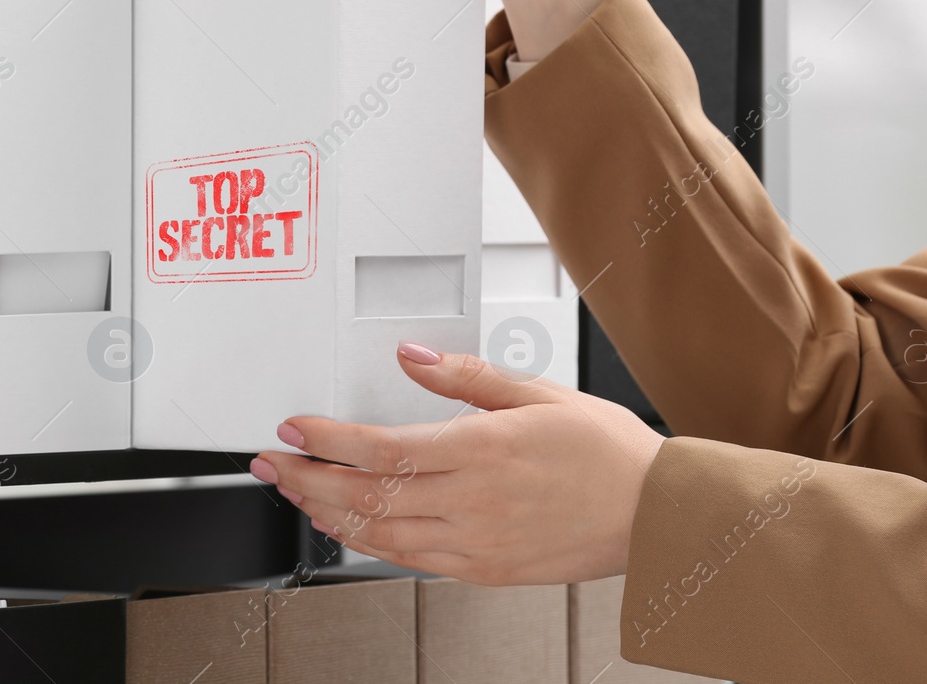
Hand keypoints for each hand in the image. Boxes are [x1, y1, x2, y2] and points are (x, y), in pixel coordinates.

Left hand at [250, 342, 665, 584]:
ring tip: (297, 494)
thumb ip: (465, 377)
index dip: (326, 442)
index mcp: (483, 452)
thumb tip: (411, 357)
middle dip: (307, 479)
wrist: (655, 515)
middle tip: (271, 463)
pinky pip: (411, 560)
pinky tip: (353, 527)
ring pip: (380, 534)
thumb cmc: (606, 453)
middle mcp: (473, 502)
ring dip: (328, 514)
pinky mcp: (484, 570)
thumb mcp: (539, 393)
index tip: (293, 429)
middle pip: (366, 495)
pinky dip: (370, 543)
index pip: (381, 449)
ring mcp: (476, 543)